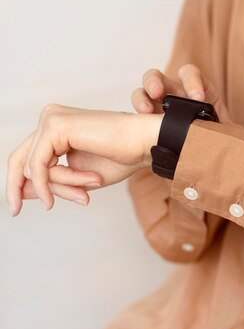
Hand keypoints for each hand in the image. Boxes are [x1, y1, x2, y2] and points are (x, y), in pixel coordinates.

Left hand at [6, 104, 162, 216]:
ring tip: (88, 190)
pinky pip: (41, 165)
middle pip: (19, 160)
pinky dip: (57, 182)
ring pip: (33, 167)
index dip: (17, 182)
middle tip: (15, 211)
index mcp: (55, 126)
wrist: (143, 144)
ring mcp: (51, 118)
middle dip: (19, 187)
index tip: (15, 207)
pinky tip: (80, 191)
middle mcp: (49, 117)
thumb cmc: (120, 157)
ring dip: (62, 186)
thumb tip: (20, 193)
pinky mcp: (56, 125)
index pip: (24, 157)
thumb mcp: (77, 177)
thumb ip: (50, 182)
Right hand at [131, 63, 234, 124]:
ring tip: (146, 110)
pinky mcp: (146, 116)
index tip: (197, 98)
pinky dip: (138, 108)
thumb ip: (231, 132)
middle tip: (159, 93)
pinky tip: (140, 119)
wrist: (198, 149)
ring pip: (146, 88)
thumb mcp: (221, 130)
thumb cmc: (211, 133)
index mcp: (195, 89)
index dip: (193, 82)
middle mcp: (175, 92)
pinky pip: (138, 105)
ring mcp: (158, 102)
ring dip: (144, 94)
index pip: (191, 74)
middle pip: (162, 76)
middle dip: (158, 82)